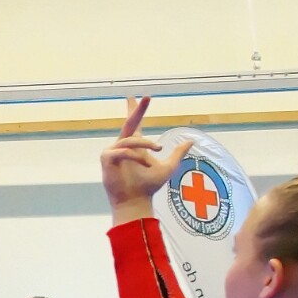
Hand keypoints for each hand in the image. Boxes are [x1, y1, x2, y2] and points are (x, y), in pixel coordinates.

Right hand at [101, 97, 192, 213]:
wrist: (136, 200)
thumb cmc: (148, 186)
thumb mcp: (168, 167)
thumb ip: (178, 153)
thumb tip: (190, 141)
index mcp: (136, 146)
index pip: (135, 123)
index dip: (135, 110)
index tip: (133, 97)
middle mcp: (123, 146)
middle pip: (130, 123)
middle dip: (137, 110)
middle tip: (146, 97)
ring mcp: (113, 152)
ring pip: (130, 140)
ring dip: (145, 144)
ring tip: (158, 150)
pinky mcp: (107, 159)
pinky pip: (121, 151)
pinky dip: (134, 155)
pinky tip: (144, 162)